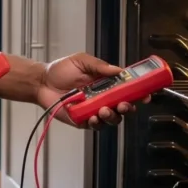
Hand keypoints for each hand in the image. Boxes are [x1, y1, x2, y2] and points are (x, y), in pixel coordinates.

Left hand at [36, 53, 150, 128]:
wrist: (41, 82)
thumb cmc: (60, 70)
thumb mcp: (81, 61)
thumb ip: (99, 66)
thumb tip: (119, 70)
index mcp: (106, 84)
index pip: (127, 90)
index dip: (139, 93)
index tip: (146, 94)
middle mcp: (102, 98)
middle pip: (123, 107)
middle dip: (128, 108)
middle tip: (123, 105)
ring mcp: (93, 110)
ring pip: (112, 119)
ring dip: (112, 116)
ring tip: (104, 110)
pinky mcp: (82, 120)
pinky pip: (94, 125)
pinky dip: (96, 122)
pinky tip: (92, 117)